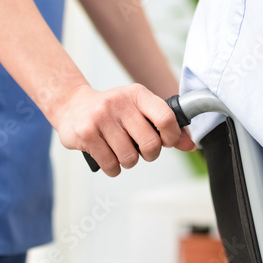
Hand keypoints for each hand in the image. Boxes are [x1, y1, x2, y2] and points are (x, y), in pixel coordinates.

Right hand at [52, 83, 195, 176]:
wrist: (72, 106)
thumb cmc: (113, 111)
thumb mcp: (139, 110)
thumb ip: (166, 125)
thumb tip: (191, 145)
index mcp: (137, 94)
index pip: (166, 118)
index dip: (171, 136)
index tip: (166, 141)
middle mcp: (119, 102)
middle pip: (150, 144)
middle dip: (149, 154)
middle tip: (140, 150)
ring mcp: (100, 118)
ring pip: (129, 158)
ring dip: (128, 162)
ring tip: (120, 151)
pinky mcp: (85, 134)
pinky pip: (110, 165)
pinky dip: (113, 168)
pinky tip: (108, 157)